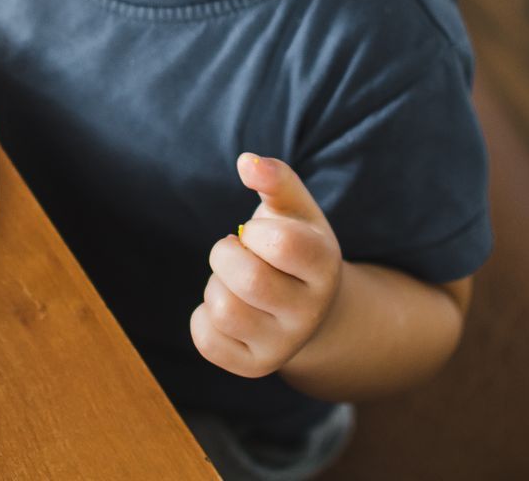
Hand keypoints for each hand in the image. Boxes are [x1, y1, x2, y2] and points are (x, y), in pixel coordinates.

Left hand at [191, 153, 342, 378]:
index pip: (285, 245)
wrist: (311, 309)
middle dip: (225, 254)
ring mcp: (283, 345)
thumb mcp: (294, 209)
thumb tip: (247, 162)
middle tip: (234, 251)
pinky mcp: (254, 366)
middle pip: (250, 281)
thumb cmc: (295, 246)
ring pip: (225, 311)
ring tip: (233, 281)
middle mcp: (309, 312)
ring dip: (215, 285)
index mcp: (324, 266)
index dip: (255, 232)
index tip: (254, 233)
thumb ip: (275, 179)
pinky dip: (203, 316)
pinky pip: (207, 340)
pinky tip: (228, 306)